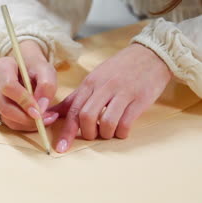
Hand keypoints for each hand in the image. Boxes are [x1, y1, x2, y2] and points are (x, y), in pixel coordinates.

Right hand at [0, 40, 58, 130]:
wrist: (24, 67)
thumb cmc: (34, 67)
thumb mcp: (46, 71)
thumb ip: (47, 87)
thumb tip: (40, 108)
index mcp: (1, 66)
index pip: (8, 87)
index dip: (24, 101)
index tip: (39, 112)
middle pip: (4, 107)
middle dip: (26, 118)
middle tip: (45, 120)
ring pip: (5, 118)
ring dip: (26, 123)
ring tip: (44, 118)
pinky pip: (5, 122)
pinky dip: (21, 124)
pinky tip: (33, 117)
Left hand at [51, 43, 171, 152]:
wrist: (151, 54)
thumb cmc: (119, 69)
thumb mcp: (93, 79)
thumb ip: (74, 99)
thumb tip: (50, 114)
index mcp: (89, 83)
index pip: (72, 110)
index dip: (66, 132)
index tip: (60, 148)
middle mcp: (104, 87)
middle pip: (86, 117)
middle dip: (88, 133)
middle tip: (93, 134)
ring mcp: (122, 92)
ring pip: (106, 122)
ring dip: (105, 134)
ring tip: (109, 132)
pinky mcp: (140, 99)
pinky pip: (126, 123)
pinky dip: (121, 132)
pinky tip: (122, 129)